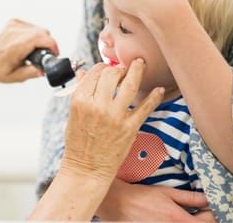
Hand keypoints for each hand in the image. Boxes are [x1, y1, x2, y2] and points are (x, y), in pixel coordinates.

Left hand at [0, 18, 58, 82]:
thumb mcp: (15, 77)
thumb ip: (31, 73)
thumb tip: (44, 69)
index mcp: (13, 47)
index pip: (40, 37)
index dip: (52, 46)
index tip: (54, 54)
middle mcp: (12, 33)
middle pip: (43, 32)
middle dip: (48, 45)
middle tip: (43, 57)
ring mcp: (12, 25)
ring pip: (40, 29)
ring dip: (42, 40)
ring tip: (33, 52)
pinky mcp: (13, 22)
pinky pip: (34, 27)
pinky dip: (35, 36)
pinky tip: (28, 44)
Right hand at [61, 59, 164, 181]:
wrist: (86, 168)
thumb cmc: (78, 142)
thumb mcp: (73, 115)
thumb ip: (79, 92)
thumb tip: (83, 73)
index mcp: (80, 100)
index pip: (94, 73)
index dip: (102, 67)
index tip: (107, 68)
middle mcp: (97, 105)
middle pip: (111, 74)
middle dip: (118, 68)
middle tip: (123, 69)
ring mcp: (115, 116)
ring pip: (129, 84)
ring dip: (137, 71)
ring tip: (141, 64)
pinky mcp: (129, 127)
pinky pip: (145, 107)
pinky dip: (154, 96)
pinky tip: (159, 89)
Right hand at [96, 179, 214, 221]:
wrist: (118, 204)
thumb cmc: (141, 196)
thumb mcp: (166, 193)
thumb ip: (189, 198)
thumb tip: (208, 198)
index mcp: (178, 220)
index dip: (213, 214)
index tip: (211, 206)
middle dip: (204, 219)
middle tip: (202, 210)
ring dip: (192, 220)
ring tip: (190, 213)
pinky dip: (180, 222)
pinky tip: (178, 217)